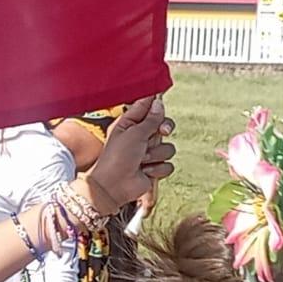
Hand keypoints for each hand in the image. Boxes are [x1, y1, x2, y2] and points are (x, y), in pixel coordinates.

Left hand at [86, 96, 174, 212]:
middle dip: (164, 129)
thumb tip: (159, 103)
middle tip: (162, 131)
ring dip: (156, 154)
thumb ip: (150, 120)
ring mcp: (147, 153)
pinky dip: (157, 169)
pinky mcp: (154, 168)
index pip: (146, 108)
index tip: (162, 96)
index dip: (155, 103)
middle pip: (163, 125)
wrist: (114, 185)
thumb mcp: (134, 134)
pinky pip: (168, 164)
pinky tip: (145, 171)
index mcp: (129, 124)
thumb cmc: (117, 157)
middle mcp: (139, 137)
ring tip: (141, 160)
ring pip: (168, 147)